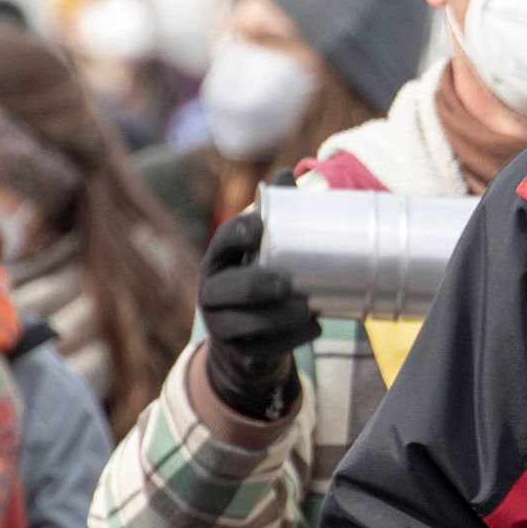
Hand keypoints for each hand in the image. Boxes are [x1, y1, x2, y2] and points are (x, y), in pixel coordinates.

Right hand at [195, 213, 315, 423]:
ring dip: (278, 317)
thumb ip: (275, 214)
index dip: (238, 233)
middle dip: (255, 285)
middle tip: (287, 284)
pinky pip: (264, 350)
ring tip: (307, 309)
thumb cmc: (257, 280)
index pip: (222, 242)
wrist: (245, 341)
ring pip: (245, 323)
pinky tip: (314, 328)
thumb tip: (286, 174)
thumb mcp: (261, 250)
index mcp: (218, 260)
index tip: (260, 225)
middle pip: (227, 288)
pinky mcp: (240, 353)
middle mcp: (211, 293)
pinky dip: (291, 340)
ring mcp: (221, 326)